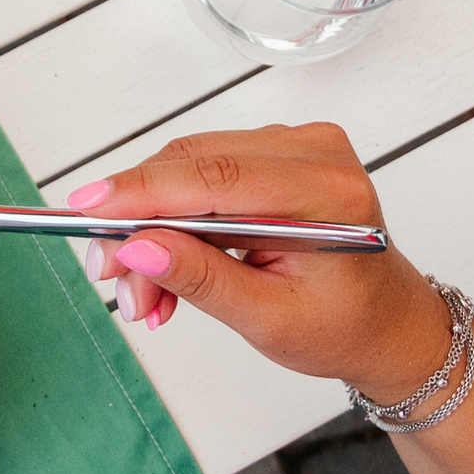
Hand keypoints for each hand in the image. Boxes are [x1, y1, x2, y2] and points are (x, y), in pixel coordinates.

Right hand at [71, 124, 450, 401]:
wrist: (387, 324)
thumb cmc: (344, 328)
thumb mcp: (269, 321)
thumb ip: (201, 279)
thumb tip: (136, 246)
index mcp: (328, 194)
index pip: (214, 177)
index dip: (141, 192)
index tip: (85, 210)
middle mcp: (315, 152)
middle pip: (192, 166)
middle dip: (137, 221)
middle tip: (108, 274)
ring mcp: (296, 145)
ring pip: (187, 168)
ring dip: (151, 226)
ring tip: (141, 292)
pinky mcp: (275, 151)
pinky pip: (201, 170)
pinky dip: (172, 217)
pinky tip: (163, 266)